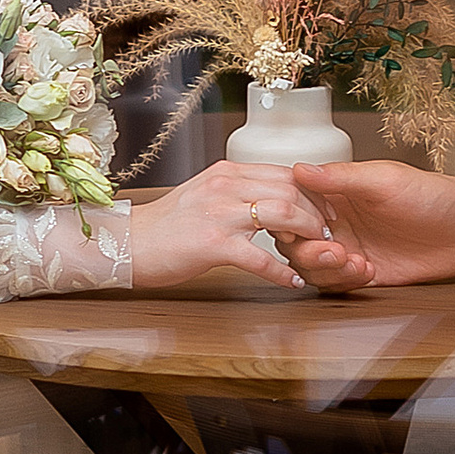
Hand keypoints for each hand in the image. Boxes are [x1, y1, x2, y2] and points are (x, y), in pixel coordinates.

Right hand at [124, 157, 318, 291]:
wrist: (127, 243)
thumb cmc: (165, 226)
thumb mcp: (204, 193)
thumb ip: (237, 191)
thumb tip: (271, 197)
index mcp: (226, 172)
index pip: (284, 172)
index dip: (312, 191)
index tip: (324, 209)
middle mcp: (225, 186)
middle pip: (290, 189)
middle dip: (317, 212)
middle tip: (327, 233)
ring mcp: (219, 214)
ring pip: (282, 214)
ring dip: (307, 234)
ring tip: (317, 251)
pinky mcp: (212, 244)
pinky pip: (260, 258)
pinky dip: (282, 272)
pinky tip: (292, 281)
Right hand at [284, 161, 454, 290]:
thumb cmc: (431, 195)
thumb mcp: (383, 180)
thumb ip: (341, 178)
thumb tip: (300, 169)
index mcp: (335, 193)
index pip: (292, 204)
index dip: (289, 217)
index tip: (303, 223)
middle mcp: (336, 222)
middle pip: (294, 241)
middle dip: (307, 250)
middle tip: (334, 249)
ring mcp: (348, 248)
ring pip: (310, 266)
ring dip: (325, 268)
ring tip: (354, 262)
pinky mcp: (362, 273)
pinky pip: (335, 284)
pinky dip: (344, 281)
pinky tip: (367, 271)